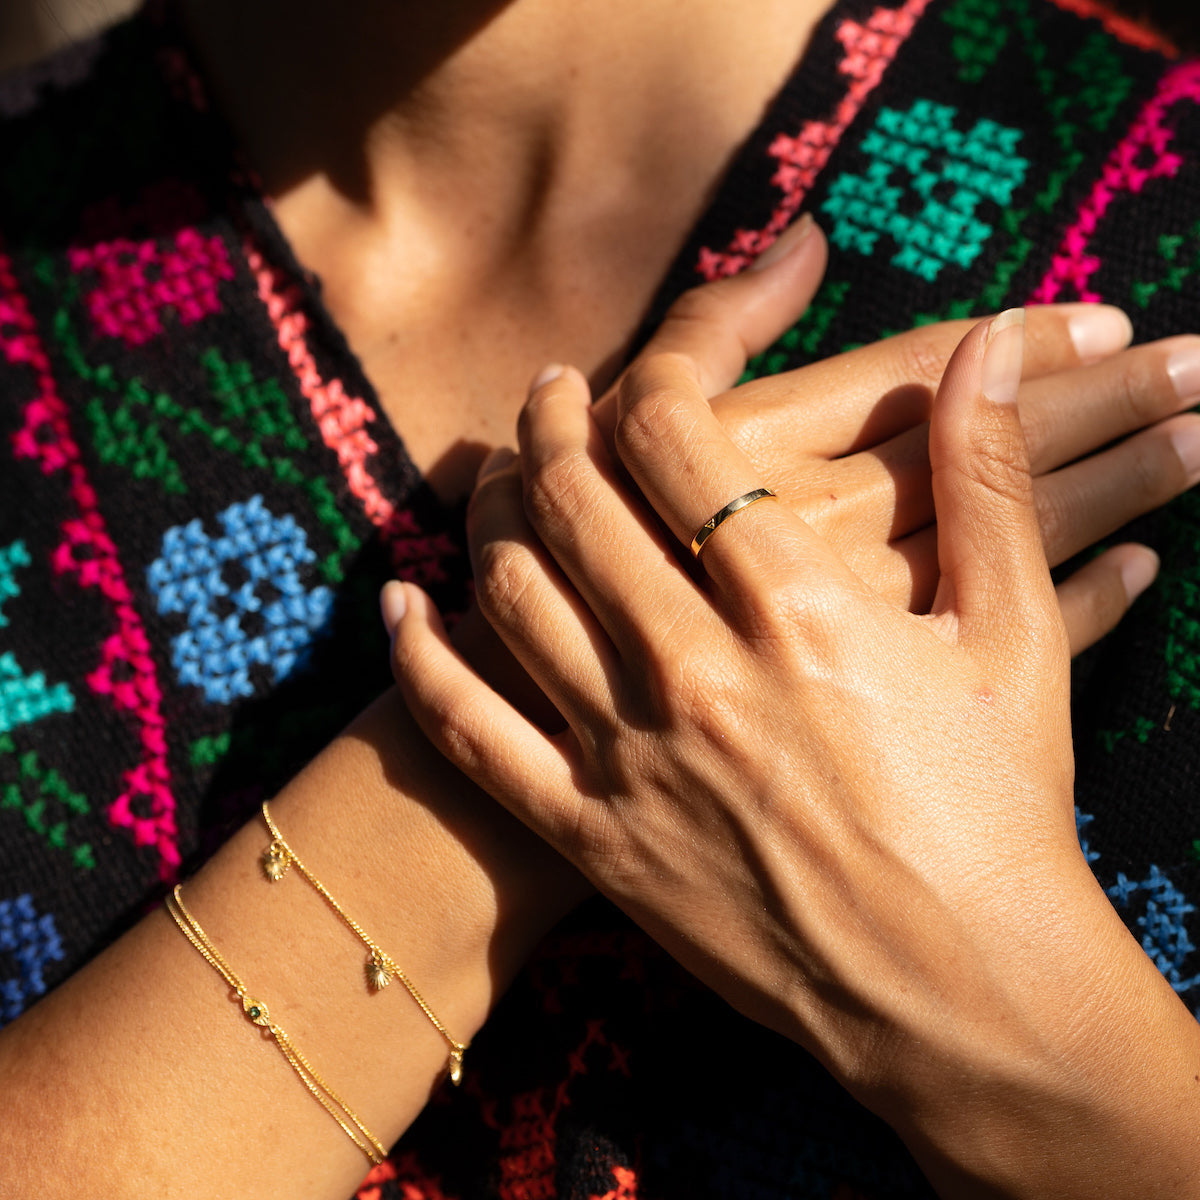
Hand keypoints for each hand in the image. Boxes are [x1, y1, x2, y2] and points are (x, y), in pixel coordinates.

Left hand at [387, 315, 1199, 1197]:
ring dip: (489, 510)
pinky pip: (467, 734)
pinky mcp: (593, 836)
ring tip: (498, 471)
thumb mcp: (1017, 638)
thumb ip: (990, 481)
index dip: (645, 378)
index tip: (638, 369)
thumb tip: (990, 345)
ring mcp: (631, 757)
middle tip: (552, 391)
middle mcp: (696, 671)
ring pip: (512, 593)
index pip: (675, 442)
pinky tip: (401, 600)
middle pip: (577, 500)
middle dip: (552, 422)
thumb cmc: (1000, 814)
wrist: (959, 997)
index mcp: (798, 608)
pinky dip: (419, 658)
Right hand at [584, 217, 1199, 651]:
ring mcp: (868, 630)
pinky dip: (1093, 608)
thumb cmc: (575, 599)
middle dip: (1115, 397)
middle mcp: (831, 541)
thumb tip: (807, 244)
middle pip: (1003, 445)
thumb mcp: (615, 451)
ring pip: (1031, 539)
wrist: (563, 784)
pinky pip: (1011, 648)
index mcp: (764, 468)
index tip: (1109, 315)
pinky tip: (1139, 574)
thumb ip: (703, 344)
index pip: (922, 373)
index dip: (1026, 334)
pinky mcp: (884, 706)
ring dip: (1126, 482)